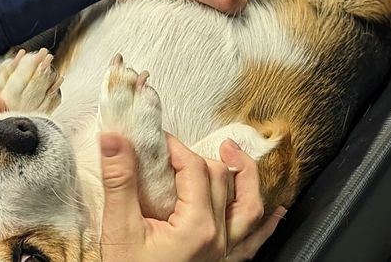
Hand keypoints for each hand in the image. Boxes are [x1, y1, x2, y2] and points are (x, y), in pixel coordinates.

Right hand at [99, 133, 285, 260]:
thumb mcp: (119, 228)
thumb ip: (119, 181)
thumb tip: (113, 139)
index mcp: (197, 225)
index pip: (194, 168)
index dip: (176, 147)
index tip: (158, 140)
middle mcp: (218, 237)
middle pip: (221, 180)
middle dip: (201, 157)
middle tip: (179, 150)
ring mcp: (225, 253)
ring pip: (250, 206)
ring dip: (245, 177)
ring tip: (233, 154)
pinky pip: (255, 241)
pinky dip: (267, 223)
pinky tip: (277, 211)